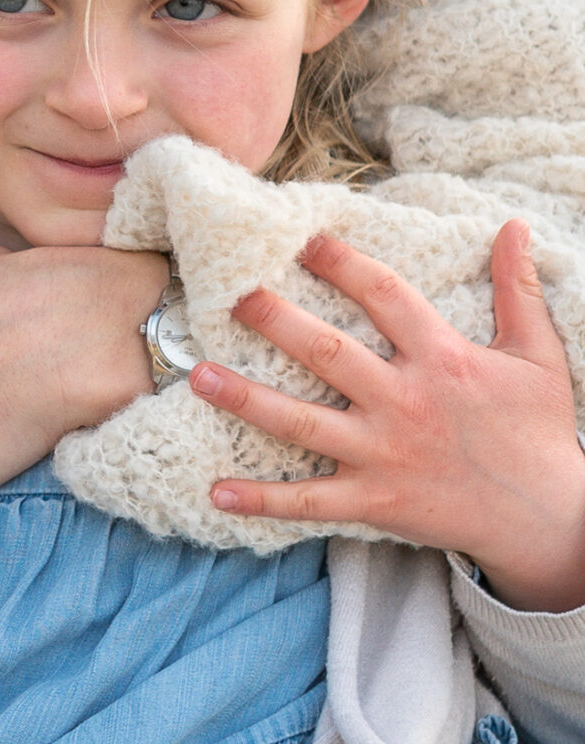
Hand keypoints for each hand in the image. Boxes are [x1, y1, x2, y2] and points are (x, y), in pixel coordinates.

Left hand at [195, 223, 584, 612]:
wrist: (545, 516)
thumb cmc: (538, 431)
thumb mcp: (538, 354)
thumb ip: (518, 289)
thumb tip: (512, 226)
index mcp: (441, 358)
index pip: (384, 296)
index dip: (343, 263)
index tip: (303, 238)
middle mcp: (404, 402)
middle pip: (328, 354)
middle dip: (276, 322)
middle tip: (229, 295)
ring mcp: (383, 454)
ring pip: (302, 424)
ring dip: (246, 400)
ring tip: (197, 376)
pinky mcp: (374, 500)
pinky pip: (308, 501)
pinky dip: (262, 500)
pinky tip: (215, 492)